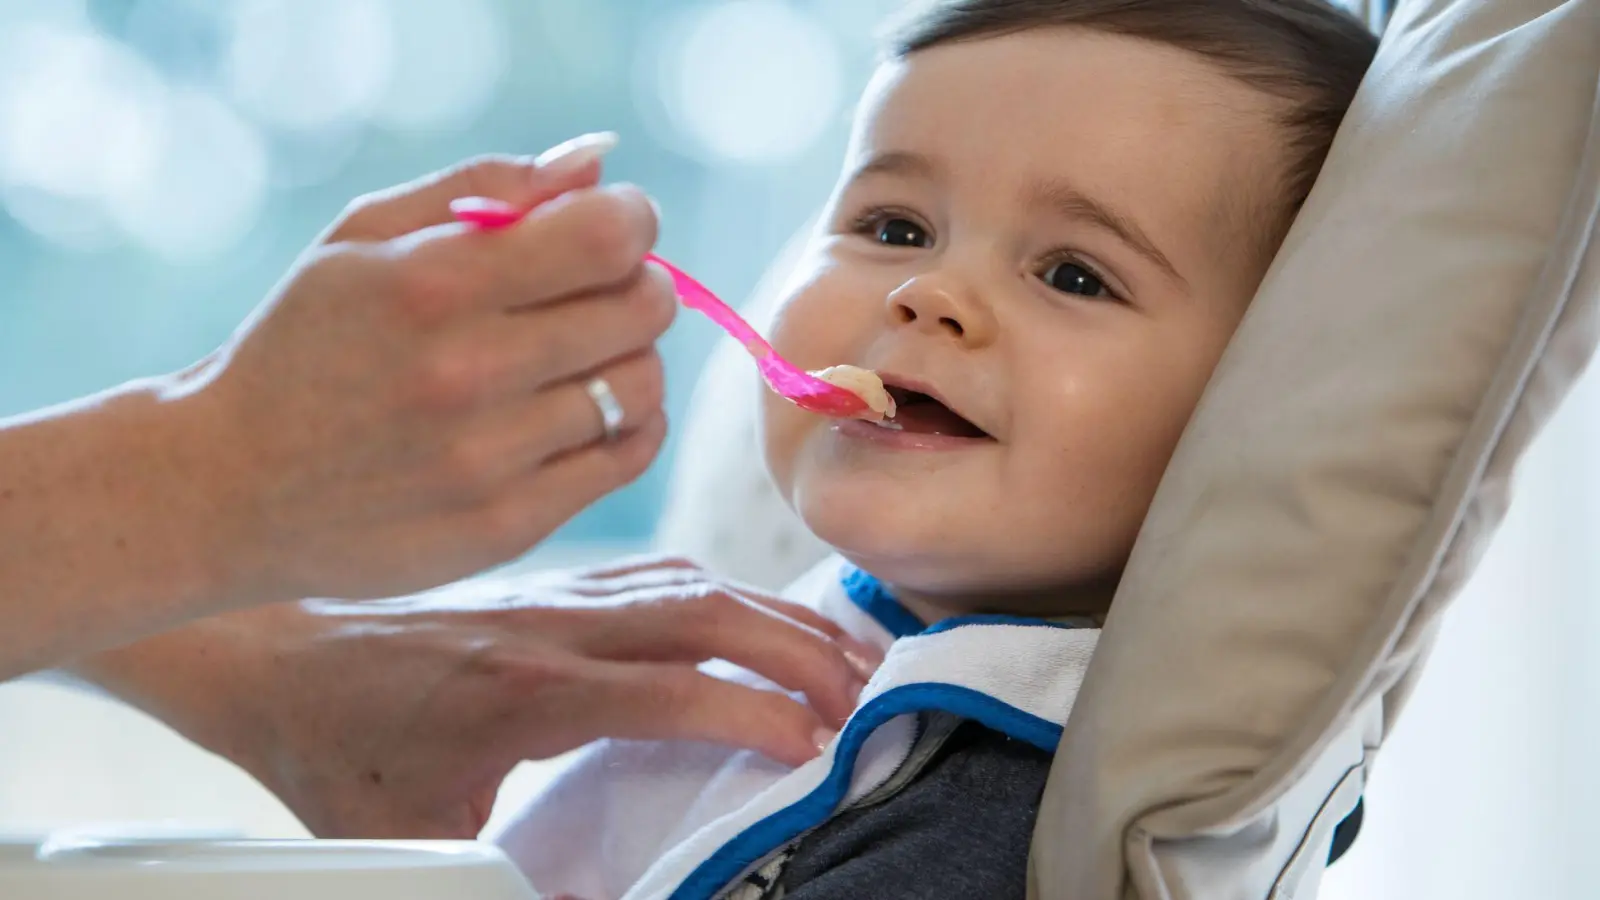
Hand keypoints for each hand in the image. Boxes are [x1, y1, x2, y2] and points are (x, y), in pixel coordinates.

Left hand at [73, 557, 882, 838]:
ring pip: (697, 583)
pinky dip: (737, 596)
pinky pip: (669, 575)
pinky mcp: (562, 585)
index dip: (749, 711)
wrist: (280, 658)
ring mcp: (562, 595)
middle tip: (867, 699)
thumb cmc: (342, 751)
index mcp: (521, 690)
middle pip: (705, 613)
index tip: (812, 747)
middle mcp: (555, 626)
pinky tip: (772, 622)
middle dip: (799, 653)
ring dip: (780, 617)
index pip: (665, 689)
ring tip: (849, 659)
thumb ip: (498, 880)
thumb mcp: (411, 840)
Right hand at [165, 133, 677, 607]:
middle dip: (637, 283)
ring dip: (630, 355)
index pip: (606, 238)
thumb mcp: (361, 237)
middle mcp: (466, 374)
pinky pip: (628, 456)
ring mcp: (489, 459)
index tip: (617, 225)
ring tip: (581, 354)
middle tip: (598, 290)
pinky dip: (632, 422)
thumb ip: (484, 187)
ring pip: (642, 383)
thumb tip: (600, 167)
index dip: (632, 220)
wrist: (229, 489)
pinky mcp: (507, 525)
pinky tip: (589, 408)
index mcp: (431, 286)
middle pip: (641, 308)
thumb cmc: (305, 344)